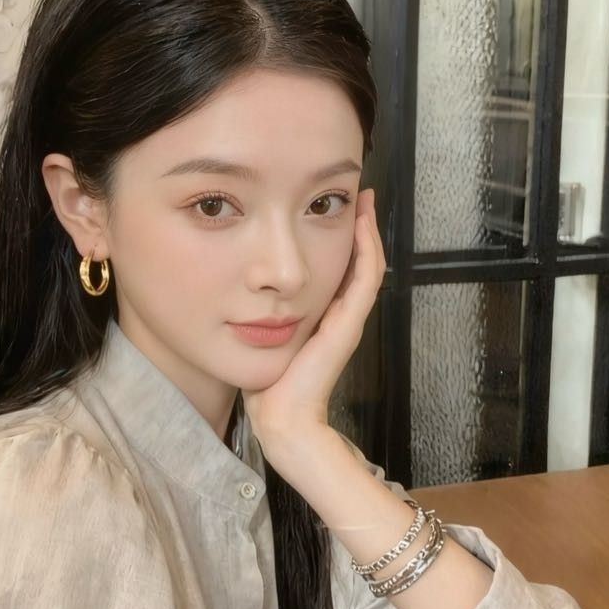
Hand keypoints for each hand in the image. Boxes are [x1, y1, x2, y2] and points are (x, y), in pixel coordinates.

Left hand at [241, 187, 386, 456]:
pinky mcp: (347, 325)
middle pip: (357, 259)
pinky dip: (367, 248)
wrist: (278, 417)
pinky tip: (360, 222)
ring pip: (367, 264)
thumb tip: (242, 282)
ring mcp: (347, 319)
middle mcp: (339, 314)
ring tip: (362, 198)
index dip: (339, 234)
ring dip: (366, 229)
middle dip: (358, 224)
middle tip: (356, 190)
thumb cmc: (265, 382)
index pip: (338, 266)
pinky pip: (364, 278)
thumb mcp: (259, 334)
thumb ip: (259, 310)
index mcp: (321, 314)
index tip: (332, 201)